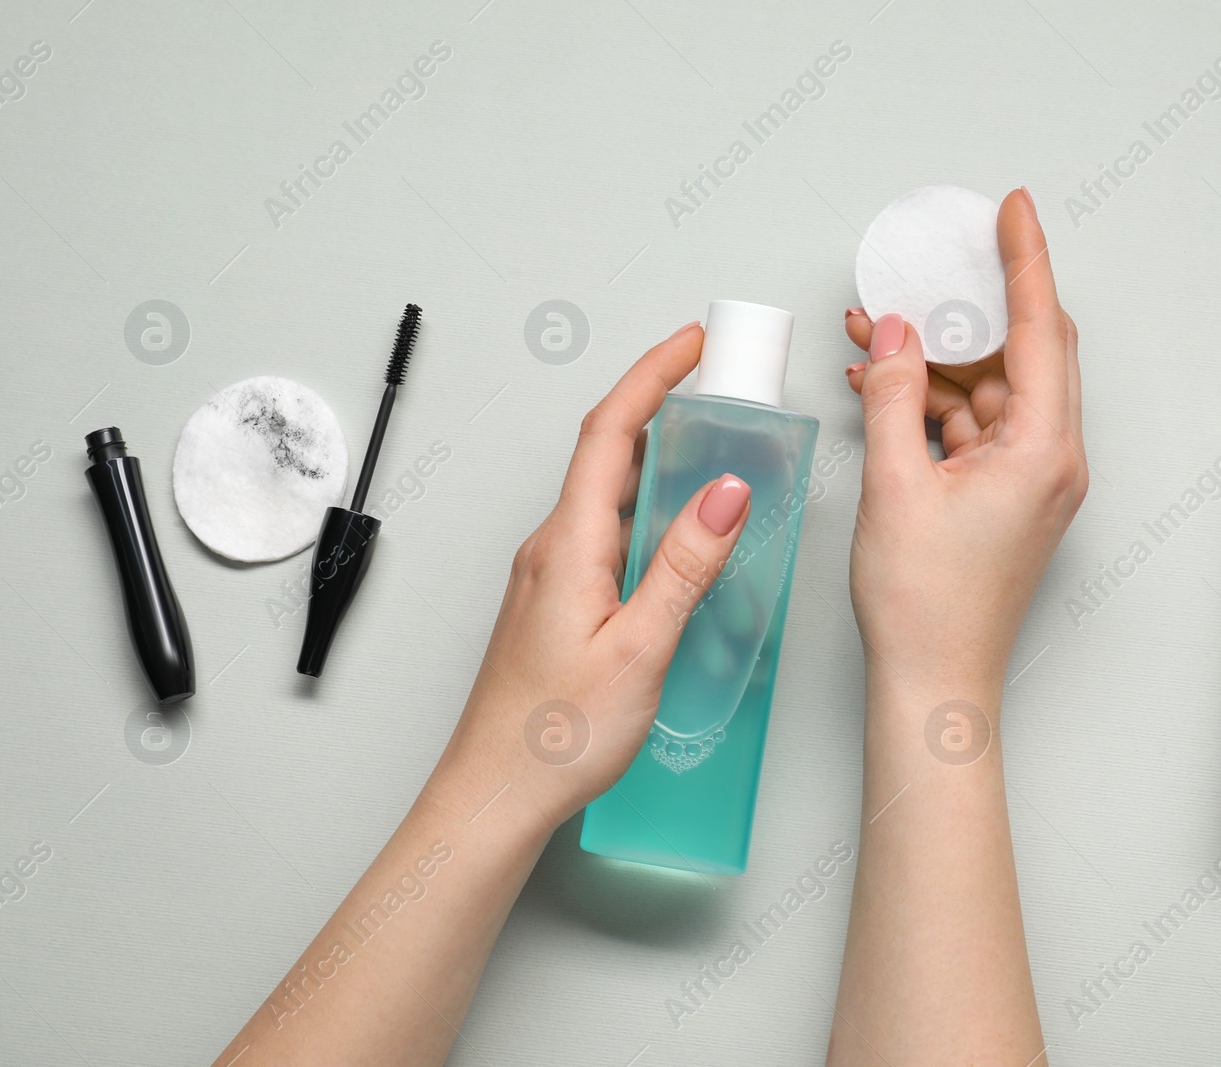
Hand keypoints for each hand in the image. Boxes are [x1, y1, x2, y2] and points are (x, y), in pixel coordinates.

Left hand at [437, 322, 751, 823]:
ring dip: (654, 459)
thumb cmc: (556, 736)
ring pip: (605, 494)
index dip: (652, 375)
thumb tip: (726, 490)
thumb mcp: (640, 647)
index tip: (694, 343)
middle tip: (716, 387)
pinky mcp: (553, 602)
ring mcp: (548, 574)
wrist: (494, 795)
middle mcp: (551, 547)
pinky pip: (602, 532)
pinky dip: (643, 510)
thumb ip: (685, 565)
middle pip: (607, 451)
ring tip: (709, 450)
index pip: (610, 431)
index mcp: (568, 544)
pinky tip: (674, 535)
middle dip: (661, 405)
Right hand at [843, 188, 1086, 693]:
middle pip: (1022, 351)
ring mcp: (1030, 478)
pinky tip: (880, 385)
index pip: (1041, 329)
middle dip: (966, 308)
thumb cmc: (924, 606)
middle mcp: (1051, 459)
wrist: (932, 680)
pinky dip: (930, 402)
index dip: (1025, 261)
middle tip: (929, 267)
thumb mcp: (895, 486)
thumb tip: (894, 334)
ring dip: (934, 359)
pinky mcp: (1004, 495)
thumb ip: (892, 397)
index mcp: (1044, 450)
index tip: (1013, 209)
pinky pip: (971, 425)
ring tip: (871, 333)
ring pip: (988, 388)